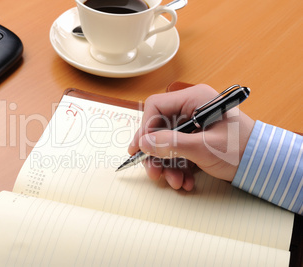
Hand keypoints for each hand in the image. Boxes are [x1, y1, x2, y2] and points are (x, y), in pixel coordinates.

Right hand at [128, 84, 254, 190]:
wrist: (263, 164)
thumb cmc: (241, 149)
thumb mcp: (203, 148)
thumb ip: (171, 144)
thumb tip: (144, 143)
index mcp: (195, 99)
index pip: (157, 106)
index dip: (144, 128)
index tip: (139, 149)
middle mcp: (192, 109)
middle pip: (159, 127)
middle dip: (155, 153)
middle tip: (154, 172)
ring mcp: (193, 124)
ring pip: (166, 142)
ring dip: (167, 165)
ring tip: (175, 182)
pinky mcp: (195, 139)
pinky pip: (177, 150)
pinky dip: (178, 167)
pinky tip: (186, 180)